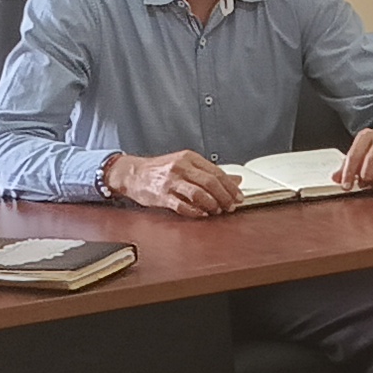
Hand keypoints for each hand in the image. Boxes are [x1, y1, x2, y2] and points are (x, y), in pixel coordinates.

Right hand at [106, 148, 243, 215]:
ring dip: (212, 205)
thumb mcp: (186, 165)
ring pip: (199, 194)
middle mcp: (181, 167)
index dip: (230, 186)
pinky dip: (195, 212)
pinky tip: (202, 214)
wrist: (133, 174)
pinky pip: (183, 206)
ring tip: (217, 210)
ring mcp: (171, 182)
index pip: (216, 172)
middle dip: (225, 197)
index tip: (238, 196)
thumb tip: (236, 179)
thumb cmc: (161, 170)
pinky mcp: (162, 196)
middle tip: (231, 206)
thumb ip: (210, 172)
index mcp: (189, 158)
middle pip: (210, 183)